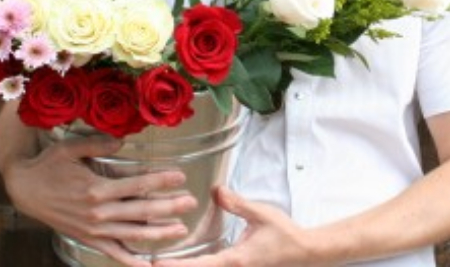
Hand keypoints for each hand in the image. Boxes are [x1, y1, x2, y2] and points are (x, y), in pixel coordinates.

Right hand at [1, 134, 197, 266]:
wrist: (24, 189)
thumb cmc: (50, 165)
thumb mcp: (71, 148)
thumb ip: (98, 145)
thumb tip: (123, 141)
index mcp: (96, 189)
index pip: (138, 185)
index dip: (161, 180)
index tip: (181, 176)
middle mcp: (98, 213)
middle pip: (141, 211)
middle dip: (169, 207)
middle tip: (191, 202)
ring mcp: (94, 229)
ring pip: (133, 234)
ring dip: (158, 233)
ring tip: (180, 230)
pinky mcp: (88, 239)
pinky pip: (113, 252)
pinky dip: (130, 260)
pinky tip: (147, 265)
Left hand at [154, 186, 329, 266]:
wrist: (302, 251)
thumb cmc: (283, 233)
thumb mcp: (260, 214)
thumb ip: (237, 203)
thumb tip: (216, 189)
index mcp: (235, 259)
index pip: (199, 266)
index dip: (176, 266)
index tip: (155, 263)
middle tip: (147, 266)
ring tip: (159, 264)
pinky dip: (196, 266)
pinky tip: (186, 262)